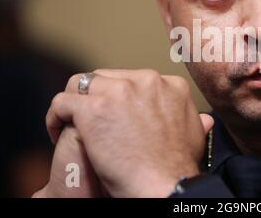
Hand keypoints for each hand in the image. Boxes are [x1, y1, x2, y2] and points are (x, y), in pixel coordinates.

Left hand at [45, 69, 213, 197]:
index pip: (132, 78)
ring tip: (69, 124)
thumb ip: (194, 120)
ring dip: (74, 103)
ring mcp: (120, 91)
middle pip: (106, 77)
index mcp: (169, 84)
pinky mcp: (94, 108)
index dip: (118, 97)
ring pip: (81, 84)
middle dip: (95, 97)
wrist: (165, 184)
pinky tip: (58, 133)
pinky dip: (55, 117)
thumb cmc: (177, 166)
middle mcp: (146, 80)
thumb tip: (205, 119)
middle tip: (90, 121)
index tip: (113, 116)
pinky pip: (62, 102)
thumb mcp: (195, 135)